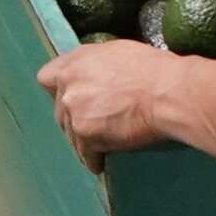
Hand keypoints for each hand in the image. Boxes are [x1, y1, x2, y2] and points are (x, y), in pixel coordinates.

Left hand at [36, 39, 185, 159]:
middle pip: (59, 110)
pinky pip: (84, 153)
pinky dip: (93, 159)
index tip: (71, 98)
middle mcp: (69, 84)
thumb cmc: (155, 70)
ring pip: (70, 134)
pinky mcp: (86, 134)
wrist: (168, 93)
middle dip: (73, 119)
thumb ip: (95, 64)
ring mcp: (75, 110)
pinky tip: (101, 162)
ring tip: (98, 147)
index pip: (47, 78)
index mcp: (76, 61)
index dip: (59, 90)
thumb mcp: (119, 52)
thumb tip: (94, 75)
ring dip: (83, 141)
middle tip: (92, 125)